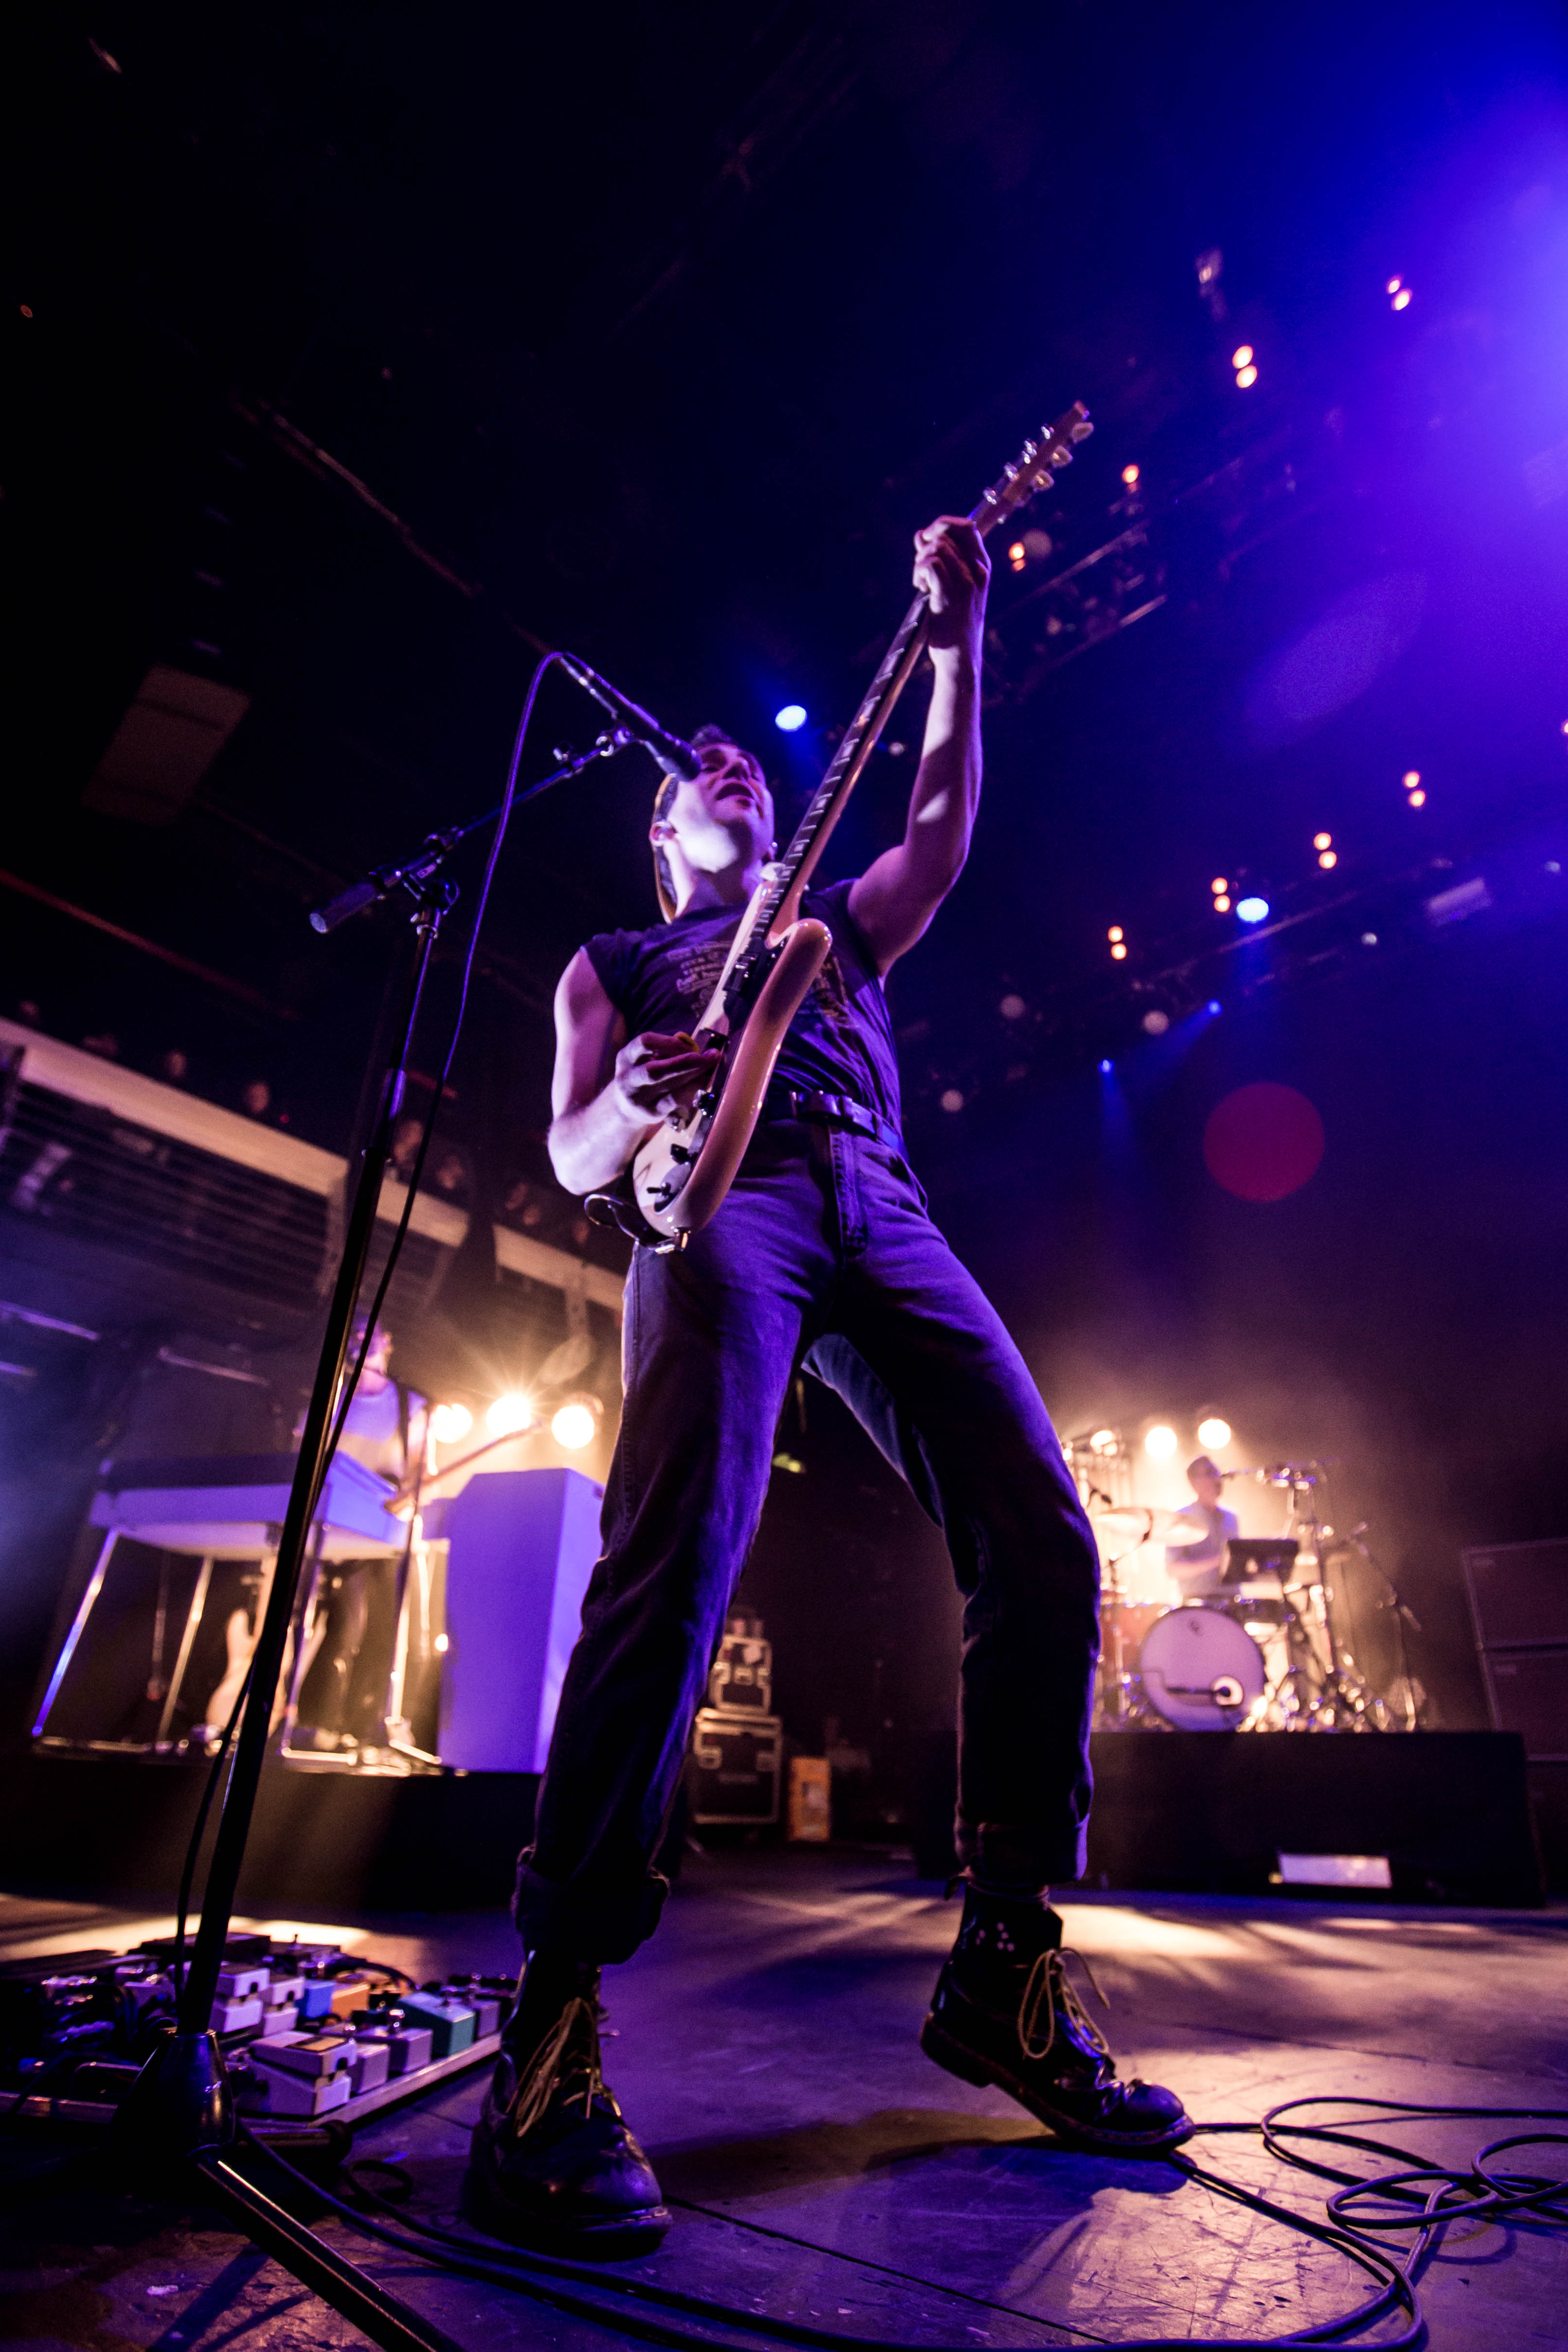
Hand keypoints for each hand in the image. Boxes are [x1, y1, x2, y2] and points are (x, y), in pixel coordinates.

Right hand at [611, 1030, 721, 1124]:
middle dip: (687, 1061)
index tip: (690, 1045)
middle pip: (656, 1069)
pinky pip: (676, 1099)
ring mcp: (638, 1098)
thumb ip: (666, 1051)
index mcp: (626, 1057)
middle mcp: (628, 1078)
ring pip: (668, 1085)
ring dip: (694, 1075)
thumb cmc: (643, 1075)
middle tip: (712, 1056)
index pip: (645, 1042)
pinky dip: (692, 1089)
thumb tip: (694, 1047)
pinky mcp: (652, 1112)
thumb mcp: (645, 1059)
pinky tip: (703, 1082)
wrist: (626, 1107)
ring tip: (711, 1068)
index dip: (671, 1042)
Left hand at [913, 515, 988, 659]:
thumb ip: (938, 557)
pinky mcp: (949, 598)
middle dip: (927, 545)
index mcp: (981, 565)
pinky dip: (920, 571)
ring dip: (920, 560)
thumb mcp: (952, 584)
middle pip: (947, 534)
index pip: (966, 526)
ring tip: (921, 582)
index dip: (942, 525)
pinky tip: (921, 588)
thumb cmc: (954, 621)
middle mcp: (977, 571)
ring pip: (938, 547)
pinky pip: (932, 565)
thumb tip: (920, 534)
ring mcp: (965, 584)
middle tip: (922, 568)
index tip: (928, 542)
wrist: (960, 656)